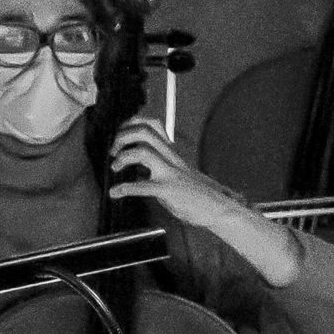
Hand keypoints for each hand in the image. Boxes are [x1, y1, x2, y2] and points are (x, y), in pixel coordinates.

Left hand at [108, 119, 248, 230]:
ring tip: (115, 167)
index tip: (120, 135)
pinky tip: (116, 192)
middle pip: (145, 132)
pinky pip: (144, 186)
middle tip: (114, 150)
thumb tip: (143, 168)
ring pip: (143, 152)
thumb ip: (163, 167)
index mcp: (173, 154)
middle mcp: (171, 159)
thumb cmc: (200, 195)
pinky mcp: (169, 191)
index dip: (132, 125)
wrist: (219, 208)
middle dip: (123, 136)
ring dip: (123, 157)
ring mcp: (170, 174)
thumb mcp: (181, 174)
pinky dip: (125, 188)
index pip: (153, 125)